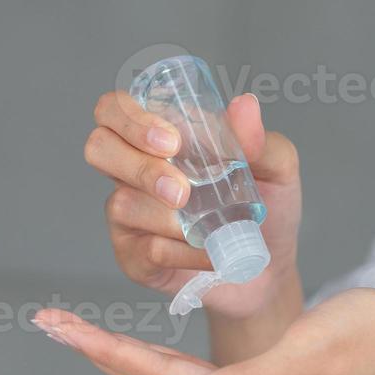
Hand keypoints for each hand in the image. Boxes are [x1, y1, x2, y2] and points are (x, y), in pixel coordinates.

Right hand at [85, 90, 301, 318]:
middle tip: (182, 191)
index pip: (116, 108)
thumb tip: (244, 105)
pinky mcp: (134, 257)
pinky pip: (147, 250)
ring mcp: (129, 214)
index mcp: (158, 136)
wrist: (269, 269)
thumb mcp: (276, 167)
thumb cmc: (266, 208)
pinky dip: (185, 253)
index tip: (173, 143)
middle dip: (138, 167)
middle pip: (98, 148)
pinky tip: (210, 254)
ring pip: (123, 204)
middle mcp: (133, 169)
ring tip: (209, 227)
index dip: (131, 119)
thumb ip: (258, 139)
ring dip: (170, 218)